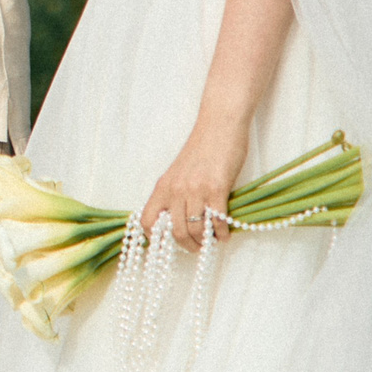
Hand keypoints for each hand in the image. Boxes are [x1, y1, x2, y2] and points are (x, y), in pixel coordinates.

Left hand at [138, 120, 249, 252]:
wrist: (219, 124)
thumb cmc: (202, 148)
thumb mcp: (179, 172)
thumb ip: (175, 194)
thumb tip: (178, 221)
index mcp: (163, 186)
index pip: (147, 221)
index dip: (155, 239)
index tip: (167, 244)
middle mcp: (175, 190)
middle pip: (174, 233)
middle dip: (187, 246)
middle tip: (197, 247)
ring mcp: (195, 190)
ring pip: (194, 230)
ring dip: (204, 243)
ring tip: (212, 242)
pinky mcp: (216, 188)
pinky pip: (216, 221)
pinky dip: (221, 234)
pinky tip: (225, 234)